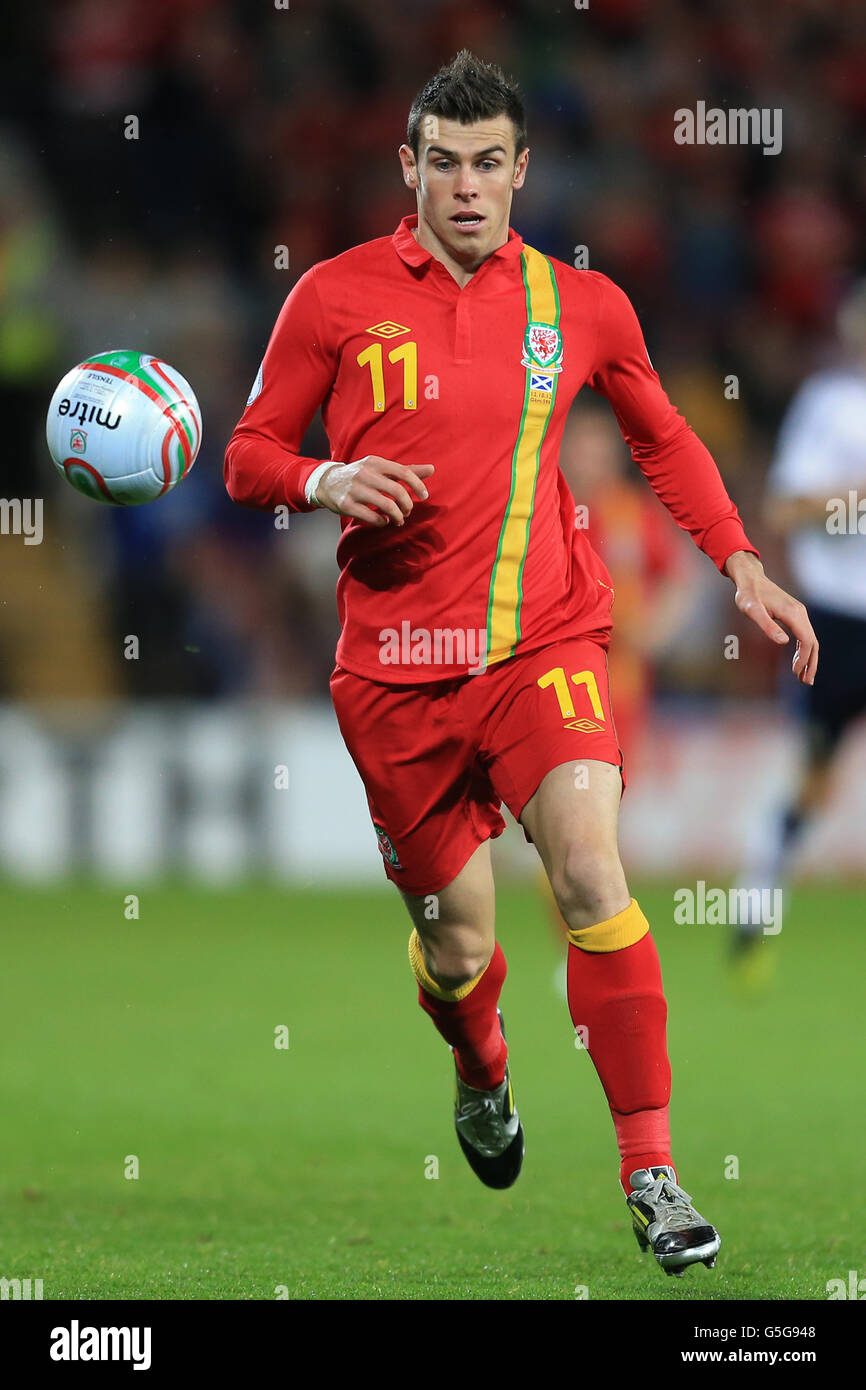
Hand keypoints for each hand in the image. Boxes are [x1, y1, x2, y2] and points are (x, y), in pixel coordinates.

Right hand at [315, 455, 433, 526]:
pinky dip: (382, 522)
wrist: (326, 482)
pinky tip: (383, 521)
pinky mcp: (346, 505)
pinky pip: (371, 517)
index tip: (424, 496)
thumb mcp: (380, 468)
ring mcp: (354, 490)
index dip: (417, 485)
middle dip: (407, 505)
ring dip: (397, 516)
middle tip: (407, 512)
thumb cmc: (360, 476)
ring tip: (398, 520)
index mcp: (375, 462)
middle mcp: (365, 474)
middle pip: (397, 491)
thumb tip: (432, 469)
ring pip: (386, 506)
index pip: (403, 472)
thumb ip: (405, 471)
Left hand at [724, 550, 817, 684]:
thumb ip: (767, 626)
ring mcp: (799, 613)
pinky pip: (804, 635)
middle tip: (806, 682)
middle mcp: (800, 613)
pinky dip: (804, 650)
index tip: (795, 673)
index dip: (804, 658)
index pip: (806, 640)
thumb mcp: (753, 611)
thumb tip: (783, 642)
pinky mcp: (795, 615)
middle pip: (813, 642)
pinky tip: (799, 660)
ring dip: (809, 659)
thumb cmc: (748, 595)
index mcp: (793, 614)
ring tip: (804, 677)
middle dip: (811, 663)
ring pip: (811, 639)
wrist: (750, 579)